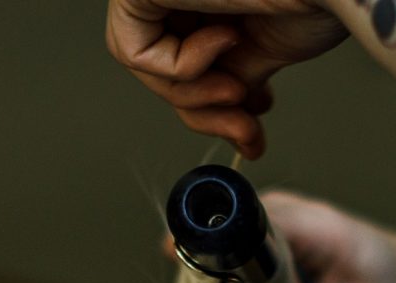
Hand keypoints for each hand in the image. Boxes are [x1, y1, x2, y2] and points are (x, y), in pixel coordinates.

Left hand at [106, 1, 350, 158]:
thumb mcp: (265, 48)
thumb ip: (234, 75)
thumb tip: (232, 114)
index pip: (176, 59)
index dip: (208, 104)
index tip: (249, 129)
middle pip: (156, 65)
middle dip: (201, 111)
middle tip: (244, 128)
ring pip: (139, 61)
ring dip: (193, 95)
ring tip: (238, 86)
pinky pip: (130, 49)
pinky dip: (179, 67)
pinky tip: (225, 39)